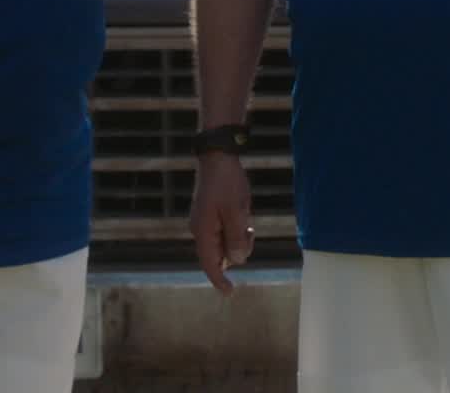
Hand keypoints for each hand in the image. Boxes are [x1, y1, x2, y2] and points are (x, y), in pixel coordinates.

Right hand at [189, 153, 254, 293]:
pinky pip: (227, 229)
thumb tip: (237, 261)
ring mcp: (205, 221)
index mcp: (203, 232)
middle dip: (238, 247)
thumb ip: (237, 239)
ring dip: (239, 234)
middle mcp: (201, 230)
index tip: (230, 293)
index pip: (210, 264)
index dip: (219, 280)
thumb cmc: (227, 183)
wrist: (218, 156)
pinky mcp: (211, 213)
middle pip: (221, 254)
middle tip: (248, 227)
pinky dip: (237, 225)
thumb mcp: (236, 212)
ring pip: (226, 241)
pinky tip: (242, 208)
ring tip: (244, 213)